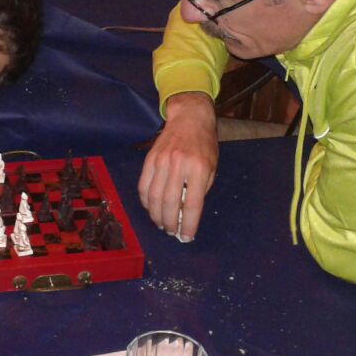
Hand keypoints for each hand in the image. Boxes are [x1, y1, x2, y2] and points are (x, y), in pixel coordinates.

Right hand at [137, 92, 218, 241]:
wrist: (189, 118)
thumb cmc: (204, 144)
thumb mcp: (212, 167)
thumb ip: (200, 189)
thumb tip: (186, 214)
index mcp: (200, 169)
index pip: (192, 204)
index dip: (188, 224)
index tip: (187, 237)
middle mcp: (179, 165)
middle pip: (170, 203)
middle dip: (170, 223)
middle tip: (171, 232)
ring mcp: (161, 161)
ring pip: (154, 197)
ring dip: (156, 216)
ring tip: (161, 224)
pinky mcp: (149, 159)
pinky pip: (143, 186)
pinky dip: (146, 202)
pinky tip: (151, 208)